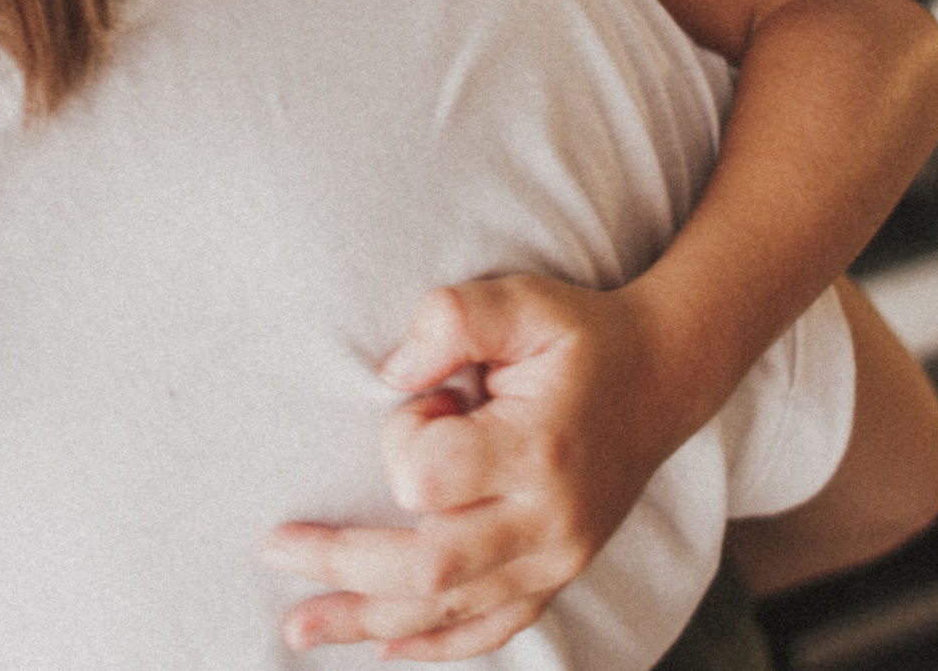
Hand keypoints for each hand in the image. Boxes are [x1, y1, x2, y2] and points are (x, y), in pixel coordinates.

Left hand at [262, 275, 678, 659]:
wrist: (662, 377)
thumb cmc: (578, 336)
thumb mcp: (522, 301)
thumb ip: (453, 319)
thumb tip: (390, 374)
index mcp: (540, 449)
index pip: (434, 476)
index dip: (404, 437)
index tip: (427, 397)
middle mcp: (551, 521)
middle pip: (430, 567)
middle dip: (343, 566)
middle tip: (275, 550)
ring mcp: (557, 561)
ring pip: (450, 612)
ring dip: (367, 620)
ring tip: (297, 627)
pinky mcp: (557, 577)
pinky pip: (491, 630)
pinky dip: (435, 644)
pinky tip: (381, 644)